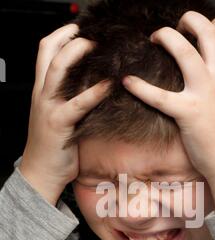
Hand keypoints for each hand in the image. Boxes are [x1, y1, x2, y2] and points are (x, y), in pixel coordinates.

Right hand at [19, 24, 110, 205]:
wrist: (41, 172)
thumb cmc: (53, 147)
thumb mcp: (58, 116)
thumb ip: (70, 99)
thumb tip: (95, 86)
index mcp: (42, 91)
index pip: (45, 52)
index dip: (61, 36)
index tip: (79, 29)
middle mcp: (42, 95)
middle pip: (49, 53)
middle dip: (69, 38)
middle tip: (91, 35)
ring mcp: (48, 108)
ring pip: (57, 69)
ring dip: (77, 53)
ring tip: (97, 47)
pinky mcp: (59, 124)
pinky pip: (77, 103)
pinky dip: (94, 92)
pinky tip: (109, 85)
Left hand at [122, 12, 214, 197]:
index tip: (205, 27)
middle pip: (207, 33)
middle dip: (190, 20)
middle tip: (177, 26)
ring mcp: (204, 94)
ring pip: (184, 50)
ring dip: (167, 36)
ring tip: (156, 38)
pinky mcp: (186, 113)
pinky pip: (158, 96)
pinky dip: (140, 87)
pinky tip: (127, 81)